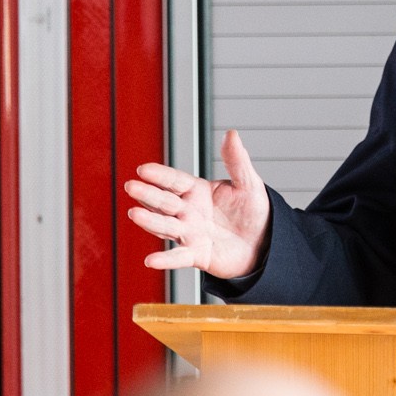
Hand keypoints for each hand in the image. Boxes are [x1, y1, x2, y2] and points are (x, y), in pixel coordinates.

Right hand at [123, 129, 270, 279]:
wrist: (264, 242)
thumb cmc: (253, 211)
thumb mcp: (248, 183)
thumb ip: (237, 161)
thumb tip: (232, 134)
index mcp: (197, 191)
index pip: (175, 181)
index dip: (160, 175)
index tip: (143, 169)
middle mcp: (188, 212)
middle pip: (164, 201)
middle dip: (148, 194)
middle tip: (131, 186)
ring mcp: (190, 233)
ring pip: (166, 226)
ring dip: (150, 221)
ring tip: (135, 214)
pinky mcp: (197, 255)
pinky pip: (179, 257)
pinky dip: (166, 260)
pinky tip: (151, 260)